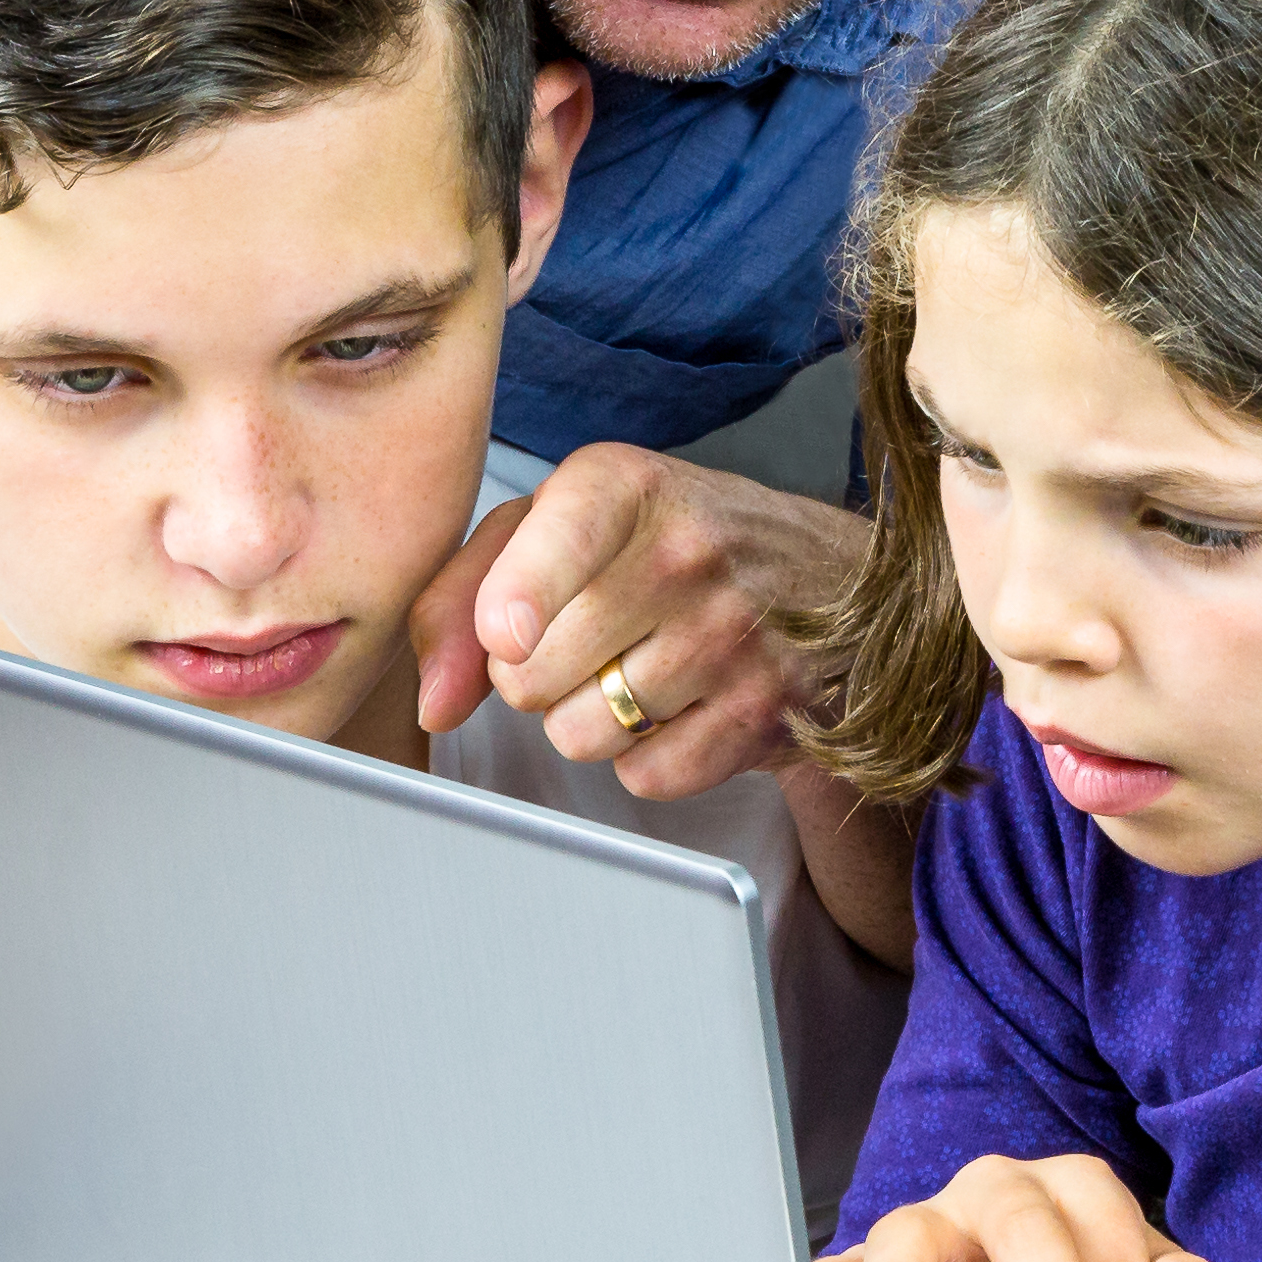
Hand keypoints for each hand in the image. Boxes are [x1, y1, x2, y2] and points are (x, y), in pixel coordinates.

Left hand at [410, 445, 863, 796]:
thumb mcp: (558, 527)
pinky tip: (680, 703)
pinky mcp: (765, 712)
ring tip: (634, 667)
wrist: (827, 574)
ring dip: (587, 719)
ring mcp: (734, 636)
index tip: (507, 635)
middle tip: (584, 640)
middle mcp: (687, 553)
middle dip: (533, 676)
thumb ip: (465, 596)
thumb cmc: (669, 541)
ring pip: (578, 734)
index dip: (509, 606)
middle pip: (530, 675)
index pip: (550, 548)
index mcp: (624, 486)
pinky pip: (645, 775)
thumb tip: (434, 701)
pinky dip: (647, 755)